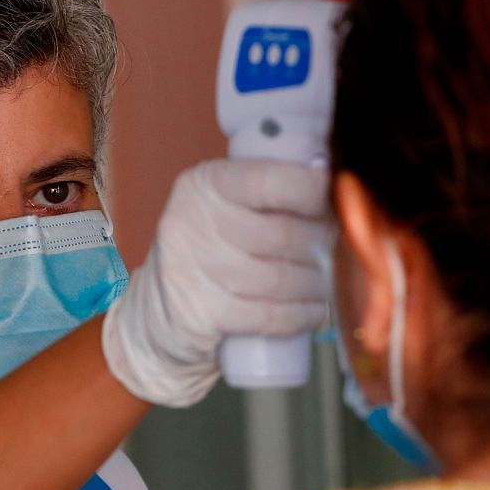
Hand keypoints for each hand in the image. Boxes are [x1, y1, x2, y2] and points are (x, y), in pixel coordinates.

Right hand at [103, 159, 329, 406]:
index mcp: (205, 184)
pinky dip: (301, 315)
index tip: (331, 199)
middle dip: (321, 246)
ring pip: (281, 279)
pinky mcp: (202, 313)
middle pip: (283, 235)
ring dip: (316, 284)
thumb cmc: (209, 251)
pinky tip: (314, 311)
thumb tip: (333, 173)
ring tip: (324, 282)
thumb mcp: (223, 207)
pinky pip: (270, 315)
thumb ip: (267, 190)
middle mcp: (195, 222)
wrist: (156, 313)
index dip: (313, 190)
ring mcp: (195, 271)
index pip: (269, 180)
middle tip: (332, 249)